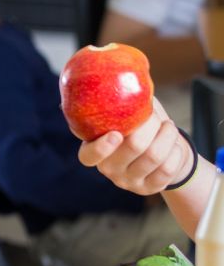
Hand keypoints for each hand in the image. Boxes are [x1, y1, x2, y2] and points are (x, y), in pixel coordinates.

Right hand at [78, 97, 195, 194]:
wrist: (162, 154)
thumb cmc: (140, 129)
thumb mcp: (126, 115)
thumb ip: (122, 101)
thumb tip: (125, 77)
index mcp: (94, 150)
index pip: (88, 157)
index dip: (102, 147)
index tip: (116, 134)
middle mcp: (108, 169)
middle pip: (133, 147)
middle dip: (151, 125)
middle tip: (156, 117)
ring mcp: (128, 181)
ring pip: (154, 156)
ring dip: (168, 135)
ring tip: (169, 126)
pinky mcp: (149, 188)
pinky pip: (168, 168)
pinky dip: (176, 151)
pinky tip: (173, 144)